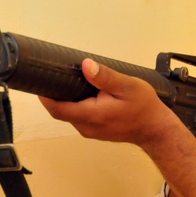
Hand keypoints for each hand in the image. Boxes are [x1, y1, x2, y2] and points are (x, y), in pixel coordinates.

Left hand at [38, 58, 177, 148]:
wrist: (155, 129)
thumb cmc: (144, 107)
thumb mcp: (128, 86)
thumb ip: (106, 77)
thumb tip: (86, 65)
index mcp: (91, 115)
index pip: (58, 109)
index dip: (45, 96)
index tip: (40, 80)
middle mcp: (86, 127)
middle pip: (61, 111)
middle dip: (54, 94)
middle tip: (54, 74)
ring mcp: (90, 131)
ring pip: (69, 114)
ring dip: (66, 99)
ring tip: (68, 80)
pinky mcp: (94, 131)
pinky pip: (78, 117)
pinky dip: (75, 105)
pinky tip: (82, 92)